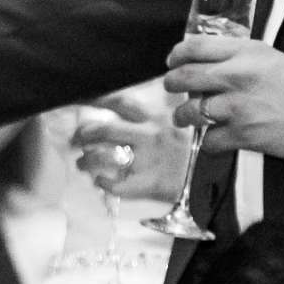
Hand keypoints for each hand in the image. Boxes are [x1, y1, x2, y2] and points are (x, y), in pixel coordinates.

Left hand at [71, 86, 187, 202]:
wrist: (207, 177)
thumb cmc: (189, 150)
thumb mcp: (173, 124)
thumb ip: (151, 115)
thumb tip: (123, 108)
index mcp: (154, 120)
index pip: (119, 102)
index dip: (96, 99)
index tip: (80, 99)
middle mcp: (148, 136)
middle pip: (104, 130)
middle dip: (83, 134)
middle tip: (76, 139)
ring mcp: (145, 161)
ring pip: (103, 157)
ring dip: (86, 160)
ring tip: (82, 163)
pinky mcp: (146, 183)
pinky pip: (115, 184)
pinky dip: (102, 183)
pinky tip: (99, 181)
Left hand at [161, 35, 283, 161]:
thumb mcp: (270, 57)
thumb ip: (240, 57)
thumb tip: (212, 63)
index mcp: (245, 52)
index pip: (194, 46)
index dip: (176, 54)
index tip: (173, 60)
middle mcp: (236, 76)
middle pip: (184, 77)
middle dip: (172, 84)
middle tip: (172, 88)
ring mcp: (237, 107)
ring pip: (190, 112)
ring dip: (184, 117)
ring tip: (187, 118)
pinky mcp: (243, 135)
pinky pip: (208, 141)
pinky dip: (209, 142)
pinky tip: (216, 138)